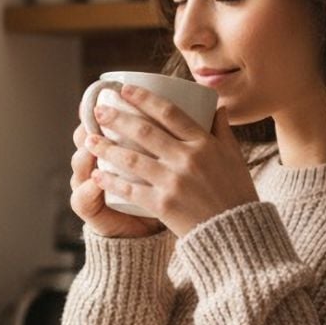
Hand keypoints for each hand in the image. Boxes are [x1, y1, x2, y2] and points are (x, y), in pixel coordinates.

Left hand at [84, 84, 259, 237]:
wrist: (236, 234)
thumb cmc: (236, 193)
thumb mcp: (234, 157)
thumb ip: (222, 130)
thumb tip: (218, 106)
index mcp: (205, 143)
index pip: (170, 112)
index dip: (144, 98)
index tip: (125, 90)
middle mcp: (188, 158)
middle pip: (144, 131)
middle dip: (117, 118)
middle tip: (98, 111)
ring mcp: (174, 181)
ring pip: (132, 158)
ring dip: (106, 147)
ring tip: (89, 139)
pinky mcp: (164, 204)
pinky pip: (130, 189)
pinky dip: (111, 181)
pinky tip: (97, 175)